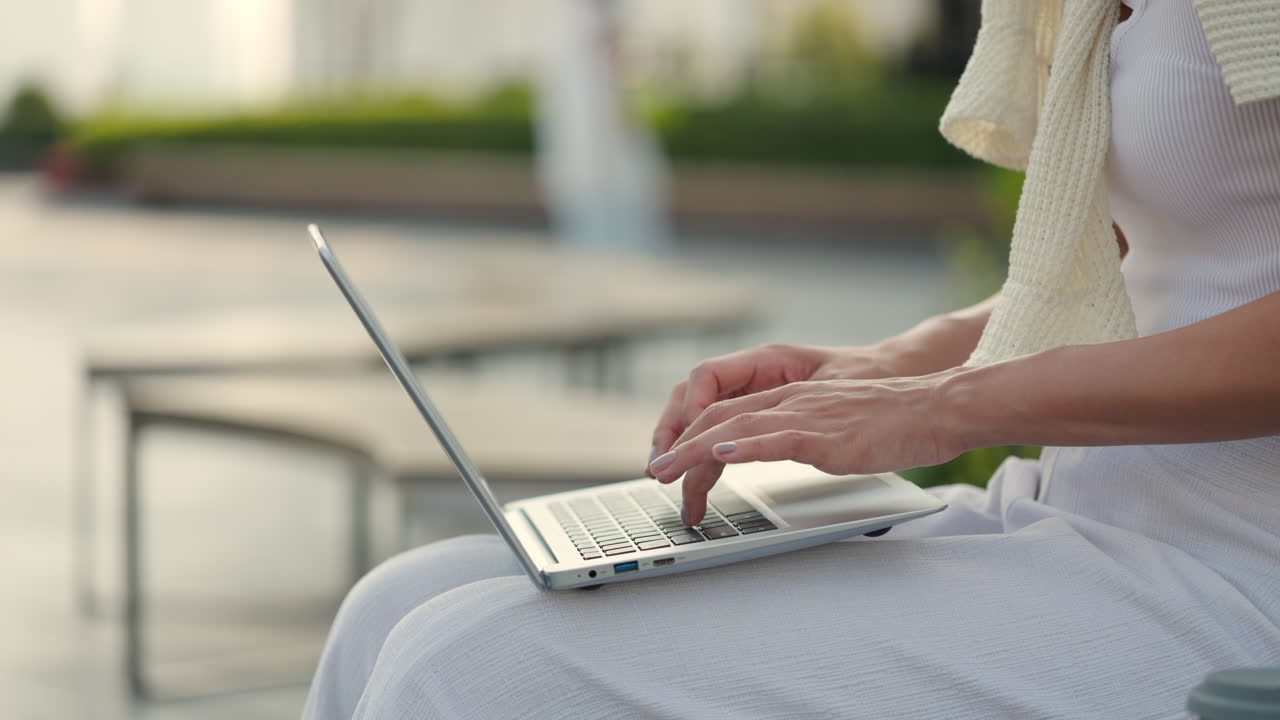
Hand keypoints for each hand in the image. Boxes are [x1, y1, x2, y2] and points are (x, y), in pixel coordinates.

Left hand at [647, 373, 965, 524]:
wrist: (936, 407)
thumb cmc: (894, 420)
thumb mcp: (833, 425)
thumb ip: (801, 435)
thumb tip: (776, 454)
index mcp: (790, 397)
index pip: (727, 412)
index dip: (692, 436)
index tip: (672, 463)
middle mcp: (791, 400)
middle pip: (720, 419)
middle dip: (681, 447)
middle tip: (656, 475)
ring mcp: (806, 414)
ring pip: (736, 427)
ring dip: (695, 451)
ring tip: (667, 470)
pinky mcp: (826, 433)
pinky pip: (777, 438)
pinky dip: (745, 447)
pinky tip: (721, 456)